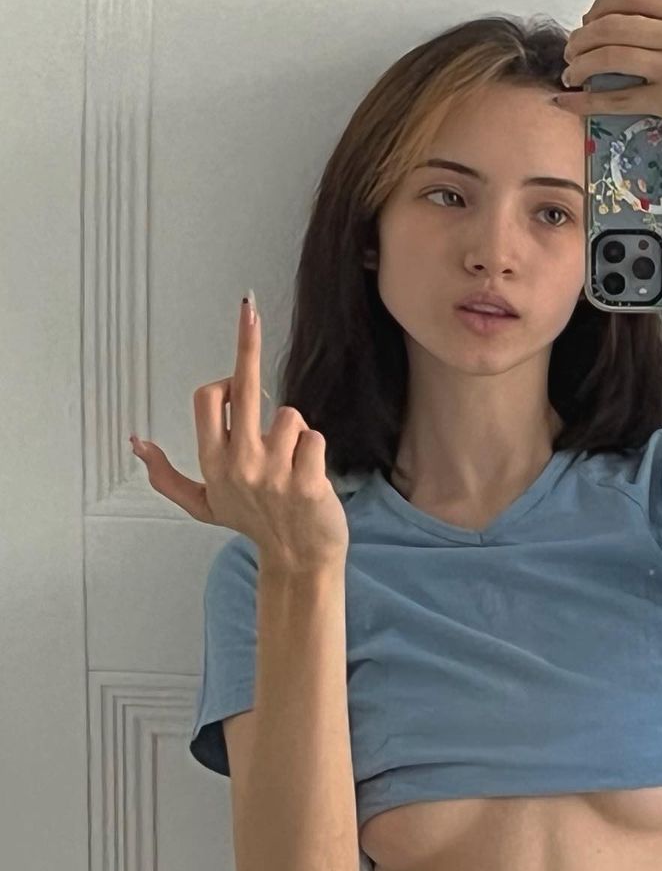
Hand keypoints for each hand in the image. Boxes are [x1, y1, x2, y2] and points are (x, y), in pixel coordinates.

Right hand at [129, 294, 348, 572]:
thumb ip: (166, 476)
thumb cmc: (256, 526)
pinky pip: (315, 437)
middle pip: (241, 387)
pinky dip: (317, 451)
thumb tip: (136, 444)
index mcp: (213, 462)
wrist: (299, 561)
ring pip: (290, 416)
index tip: (235, 367)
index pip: (209, 399)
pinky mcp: (306, 482)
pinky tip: (311, 477)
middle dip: (245, 341)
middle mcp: (239, 463)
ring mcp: (272, 473)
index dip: (224, 378)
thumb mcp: (204, 506)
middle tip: (248, 310)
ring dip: (296, 435)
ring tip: (292, 466)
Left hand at [556, 0, 661, 182]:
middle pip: (617, 23)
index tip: (593, 19)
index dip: (606, 7)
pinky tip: (571, 100)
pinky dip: (586, 99)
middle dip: (585, 35)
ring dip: (580, 63)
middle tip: (573, 48)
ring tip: (570, 73)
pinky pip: (616, 97)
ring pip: (610, 55)